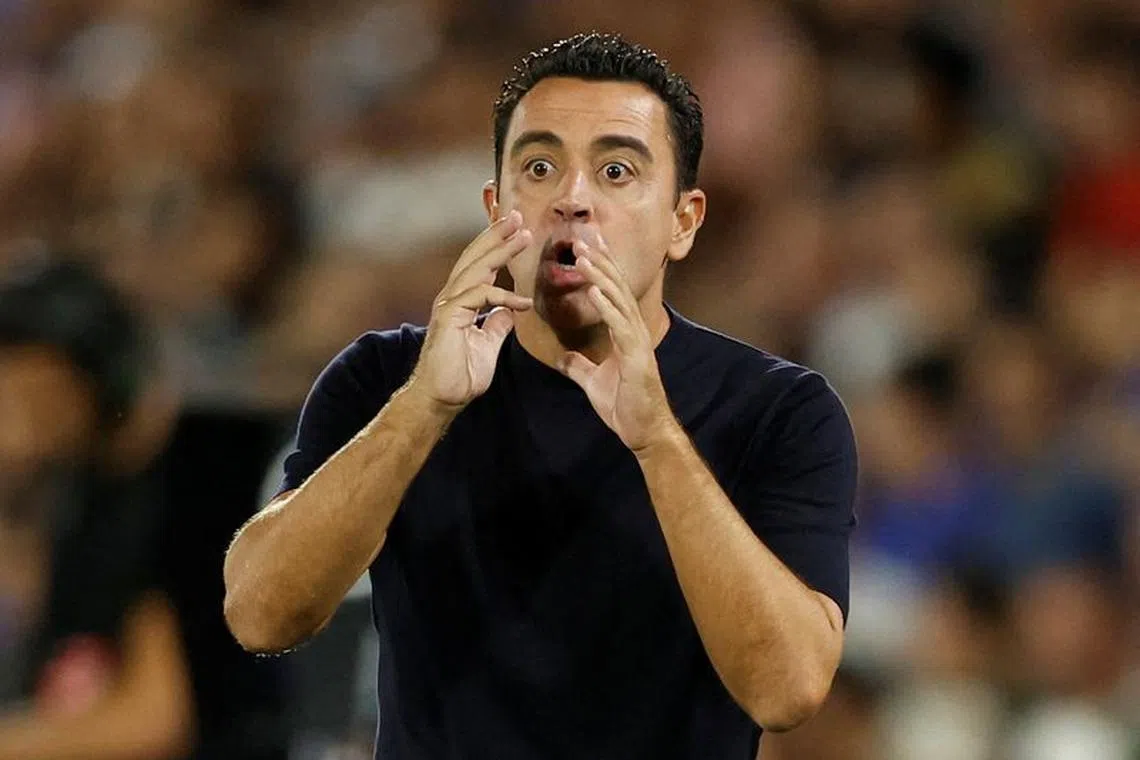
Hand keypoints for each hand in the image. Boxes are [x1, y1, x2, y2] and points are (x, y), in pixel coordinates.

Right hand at [410, 211, 532, 407]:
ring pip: (476, 268)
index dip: (497, 245)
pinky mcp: (449, 317)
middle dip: (498, 235)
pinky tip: (522, 302)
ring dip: (500, 250)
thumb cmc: (461, 374)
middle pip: (476, 257)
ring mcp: (449, 305)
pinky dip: (501, 295)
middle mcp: (453, 297)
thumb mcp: (488, 345)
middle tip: (518, 216)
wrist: (443, 397)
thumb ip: (496, 325)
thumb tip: (507, 312)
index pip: (481, 265)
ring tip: (523, 236)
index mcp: (462, 300)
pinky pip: (478, 296)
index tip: (518, 230)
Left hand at [558, 240, 680, 451]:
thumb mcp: (592, 382)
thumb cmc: (624, 406)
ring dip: (600, 275)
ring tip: (582, 255)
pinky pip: (621, 326)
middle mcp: (633, 330)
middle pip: (616, 287)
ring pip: (619, 300)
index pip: (611, 292)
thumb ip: (578, 366)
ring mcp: (637, 342)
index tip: (584, 246)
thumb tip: (562, 358)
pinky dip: (608, 306)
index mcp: (624, 332)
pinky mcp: (636, 357)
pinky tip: (595, 290)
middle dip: (599, 261)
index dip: (599, 268)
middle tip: (581, 236)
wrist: (642, 431)